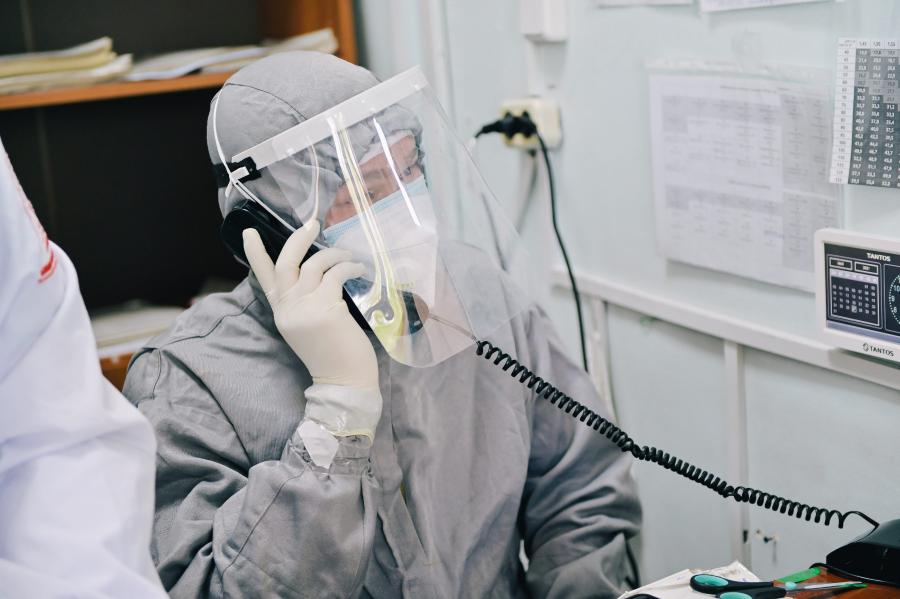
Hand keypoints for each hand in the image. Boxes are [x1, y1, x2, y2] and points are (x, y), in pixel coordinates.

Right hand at [242, 221, 378, 390]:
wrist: (344, 382)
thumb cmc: (332, 355)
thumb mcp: (308, 327)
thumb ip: (304, 302)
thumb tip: (318, 272)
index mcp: (281, 313)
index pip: (263, 278)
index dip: (255, 253)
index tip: (249, 232)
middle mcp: (288, 309)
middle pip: (285, 263)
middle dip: (298, 239)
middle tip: (312, 224)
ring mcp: (305, 308)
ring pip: (314, 264)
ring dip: (334, 254)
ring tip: (349, 256)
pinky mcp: (326, 307)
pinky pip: (335, 274)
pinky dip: (348, 266)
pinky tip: (358, 268)